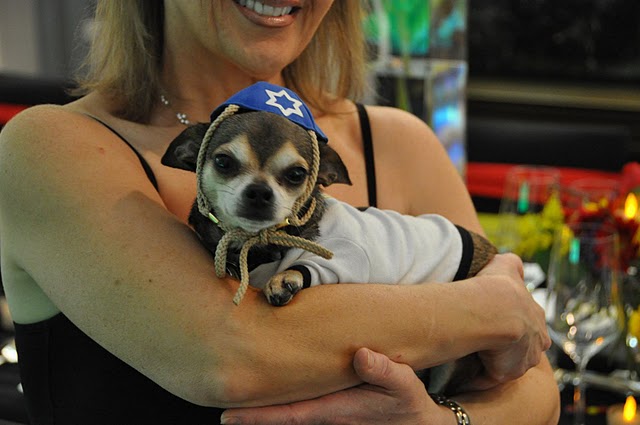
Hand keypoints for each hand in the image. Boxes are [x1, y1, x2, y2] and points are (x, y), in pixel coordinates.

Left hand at [220, 347, 452, 424]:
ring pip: (287, 416)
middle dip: (249, 414)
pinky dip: (279, 408)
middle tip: (216, 401)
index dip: (258, 416)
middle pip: (280, 418)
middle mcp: (327, 419)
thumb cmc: (407, 404)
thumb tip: (361, 356)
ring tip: (233, 397)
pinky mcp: (333, 414)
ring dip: (261, 411)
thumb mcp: (404, 385)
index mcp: (337, 411)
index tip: (228, 416)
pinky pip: (299, 412)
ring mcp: (329, 419)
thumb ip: (385, 371)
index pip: (289, 416)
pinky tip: (267, 395)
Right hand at [470, 253, 550, 389]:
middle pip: (523, 349)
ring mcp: (523, 361)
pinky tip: (462, 368)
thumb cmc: (497, 287)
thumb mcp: (506, 265)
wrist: (493, 310)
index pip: (529, 326)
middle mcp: (537, 343)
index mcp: (537, 320)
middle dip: (507, 348)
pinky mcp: (507, 373)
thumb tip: (513, 263)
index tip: (495, 323)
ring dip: (491, 363)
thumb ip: (512, 264)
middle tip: (483, 342)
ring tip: (470, 356)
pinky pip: (489, 378)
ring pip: (507, 365)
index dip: (513, 326)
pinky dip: (477, 375)